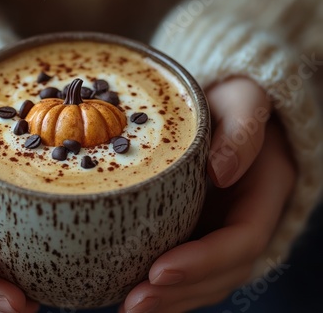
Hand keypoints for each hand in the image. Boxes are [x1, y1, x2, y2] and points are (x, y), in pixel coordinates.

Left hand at [119, 77, 295, 312]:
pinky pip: (191, 268)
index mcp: (264, 194)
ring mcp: (225, 229)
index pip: (241, 240)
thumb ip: (242, 132)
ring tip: (129, 307)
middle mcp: (247, 220)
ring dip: (171, 300)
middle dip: (180, 292)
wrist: (230, 108)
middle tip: (134, 303)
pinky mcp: (203, 229)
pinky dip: (167, 287)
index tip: (160, 269)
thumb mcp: (244, 103)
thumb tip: (221, 172)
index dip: (204, 260)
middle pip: (222, 272)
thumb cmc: (235, 101)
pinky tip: (133, 292)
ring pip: (207, 279)